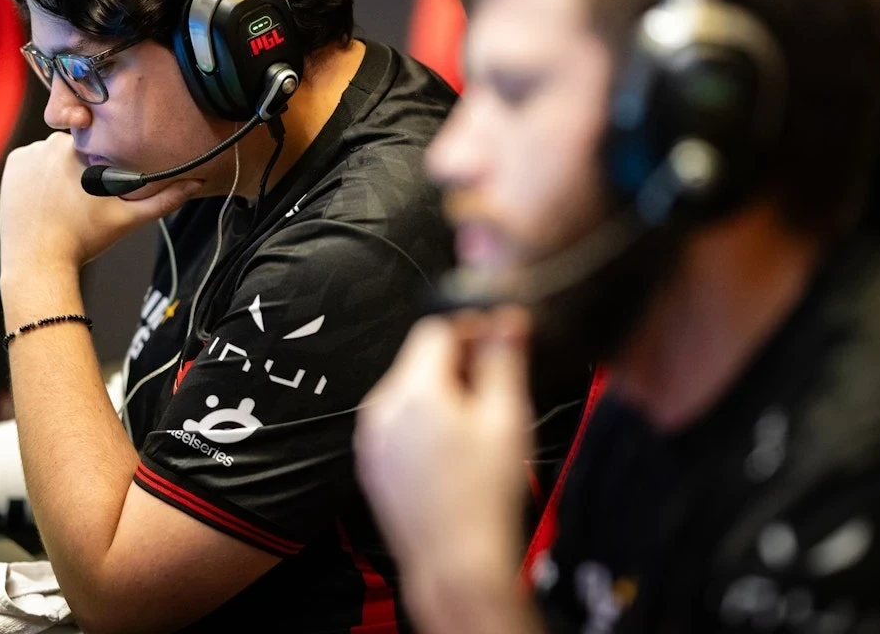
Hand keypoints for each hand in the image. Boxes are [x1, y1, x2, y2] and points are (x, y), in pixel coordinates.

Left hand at [0, 132, 201, 273]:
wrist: (39, 262)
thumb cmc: (84, 241)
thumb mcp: (129, 218)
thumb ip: (164, 199)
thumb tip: (196, 183)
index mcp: (82, 150)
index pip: (100, 143)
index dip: (104, 162)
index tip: (102, 184)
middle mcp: (52, 143)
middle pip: (76, 145)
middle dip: (81, 164)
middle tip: (84, 196)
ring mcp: (28, 153)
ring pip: (52, 151)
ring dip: (58, 166)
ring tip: (64, 197)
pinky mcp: (12, 163)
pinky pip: (30, 159)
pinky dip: (36, 172)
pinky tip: (44, 194)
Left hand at [355, 308, 534, 580]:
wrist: (456, 564)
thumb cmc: (486, 495)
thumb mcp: (507, 417)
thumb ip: (504, 358)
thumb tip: (507, 316)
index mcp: (412, 390)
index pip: (436, 329)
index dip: (472, 328)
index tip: (500, 341)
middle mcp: (380, 408)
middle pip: (419, 360)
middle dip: (458, 363)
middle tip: (497, 386)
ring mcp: (371, 438)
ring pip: (408, 391)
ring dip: (442, 392)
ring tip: (478, 425)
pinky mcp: (372, 463)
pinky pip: (397, 423)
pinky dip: (423, 422)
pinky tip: (453, 450)